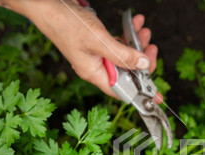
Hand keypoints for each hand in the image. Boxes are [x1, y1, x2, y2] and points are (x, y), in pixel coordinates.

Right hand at [12, 0, 161, 100]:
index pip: (123, 91)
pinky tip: (134, 24)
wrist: (46, 4)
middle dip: (142, 60)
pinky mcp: (96, 42)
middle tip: (152, 48)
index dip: (141, 93)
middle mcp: (96, 67)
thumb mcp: (99, 41)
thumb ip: (123, 55)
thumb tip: (143, 65)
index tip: (158, 96)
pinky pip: (118, 43)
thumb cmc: (66, 23)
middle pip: (127, 72)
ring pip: (124, 55)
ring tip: (144, 30)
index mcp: (94, 73)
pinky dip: (128, 35)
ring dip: (137, 44)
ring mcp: (96, 55)